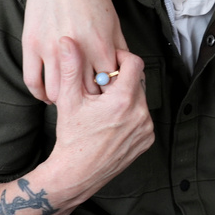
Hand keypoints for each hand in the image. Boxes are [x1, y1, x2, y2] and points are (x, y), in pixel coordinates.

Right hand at [21, 0, 127, 101]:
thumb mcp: (113, 20)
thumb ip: (119, 48)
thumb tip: (125, 71)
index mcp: (101, 45)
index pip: (111, 85)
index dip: (112, 94)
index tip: (110, 99)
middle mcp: (77, 50)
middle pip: (86, 93)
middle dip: (91, 102)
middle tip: (91, 106)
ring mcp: (51, 48)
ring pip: (58, 92)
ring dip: (65, 101)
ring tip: (70, 103)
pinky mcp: (31, 45)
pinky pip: (32, 81)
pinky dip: (41, 94)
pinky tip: (48, 96)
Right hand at [47, 39, 152, 194]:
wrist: (76, 173)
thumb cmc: (72, 138)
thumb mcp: (68, 100)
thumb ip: (71, 67)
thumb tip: (67, 41)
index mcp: (123, 100)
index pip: (134, 62)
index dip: (121, 58)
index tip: (108, 63)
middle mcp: (140, 113)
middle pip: (137, 81)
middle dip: (120, 80)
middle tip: (101, 88)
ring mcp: (146, 128)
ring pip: (140, 98)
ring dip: (126, 96)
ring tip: (105, 106)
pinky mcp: (147, 140)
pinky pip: (143, 116)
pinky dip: (131, 114)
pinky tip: (112, 121)